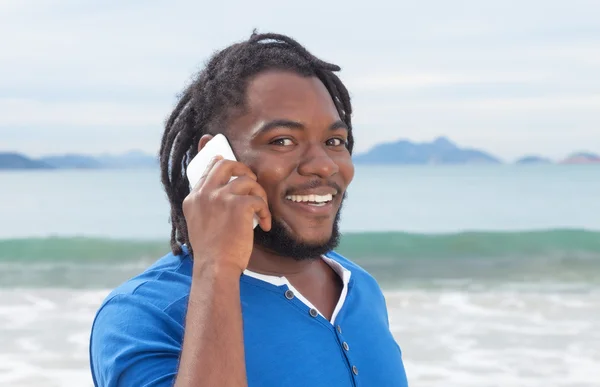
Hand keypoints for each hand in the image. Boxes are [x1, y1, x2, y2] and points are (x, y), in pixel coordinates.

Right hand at [183, 156, 271, 274]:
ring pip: (247, 180)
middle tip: (252, 183)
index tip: (232, 166)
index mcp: (193, 199)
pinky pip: (258, 200)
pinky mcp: (238, 205)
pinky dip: (265, 212)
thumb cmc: (212, 253)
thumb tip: (223, 195)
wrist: (215, 268)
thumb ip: (207, 207)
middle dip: (243, 169)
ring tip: (261, 210)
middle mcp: (205, 194)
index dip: (221, 163)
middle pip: (226, 164)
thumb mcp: (199, 225)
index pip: (208, 171)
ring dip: (259, 194)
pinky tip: (264, 225)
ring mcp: (221, 197)